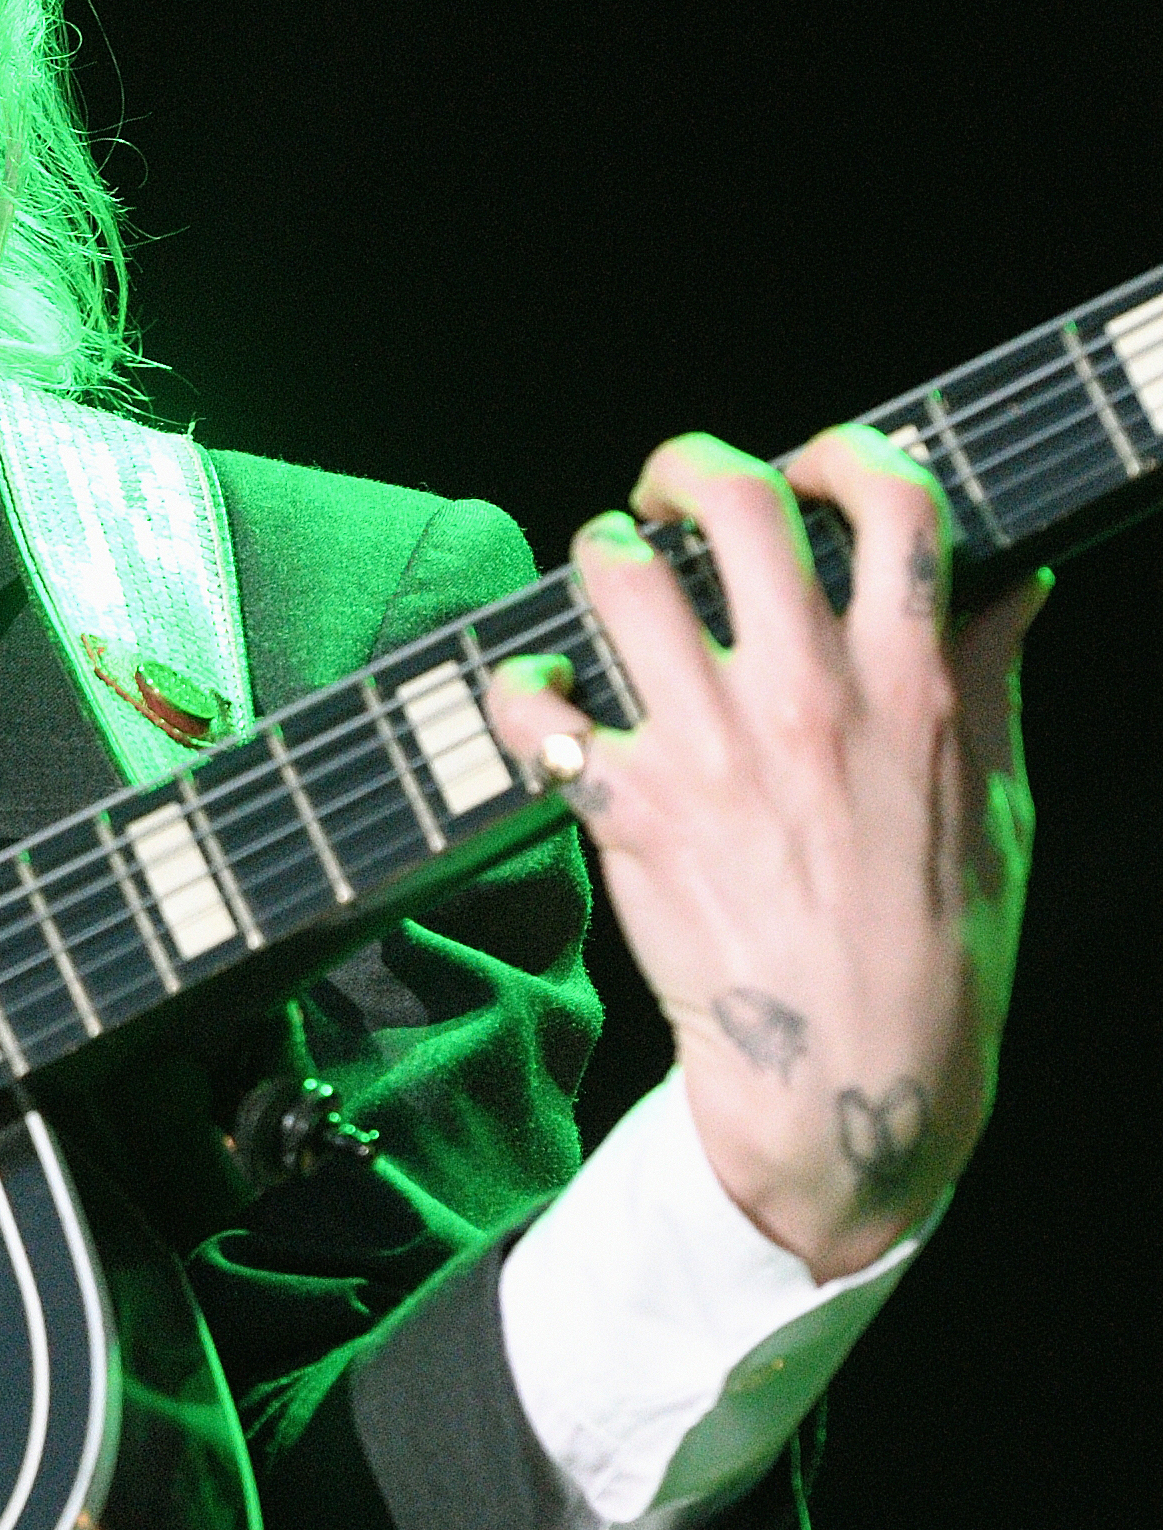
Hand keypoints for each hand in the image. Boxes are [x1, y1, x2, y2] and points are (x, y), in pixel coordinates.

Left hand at [479, 426, 1043, 1280]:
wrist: (854, 1074)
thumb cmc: (937, 943)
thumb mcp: (998, 804)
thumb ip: (990, 680)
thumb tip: (1013, 581)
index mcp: (912, 684)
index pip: (896, 505)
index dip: (844, 454)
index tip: (811, 465)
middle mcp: (807, 698)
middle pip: (735, 505)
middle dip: (685, 467)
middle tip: (663, 491)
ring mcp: (711, 749)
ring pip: (618, 580)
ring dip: (596, 554)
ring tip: (601, 575)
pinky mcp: (630, 811)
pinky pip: (532, 708)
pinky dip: (515, 684)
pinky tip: (537, 691)